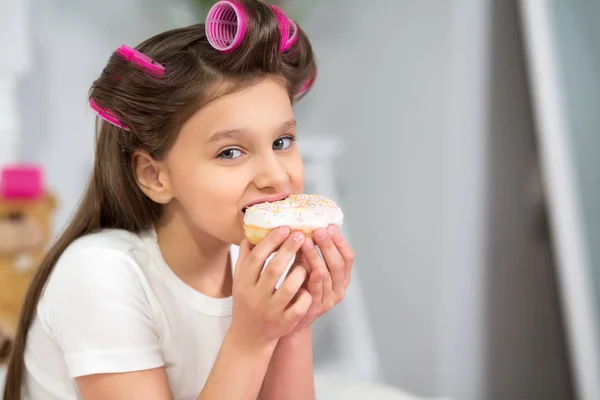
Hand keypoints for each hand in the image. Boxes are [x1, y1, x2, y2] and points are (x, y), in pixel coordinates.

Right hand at [229, 227, 311, 348]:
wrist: (249, 336)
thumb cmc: (247, 301)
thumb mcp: (241, 280)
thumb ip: (246, 257)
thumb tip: (252, 232)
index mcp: (244, 282)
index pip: (257, 258)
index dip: (271, 241)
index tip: (284, 228)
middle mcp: (256, 296)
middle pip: (274, 269)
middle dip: (288, 250)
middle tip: (301, 234)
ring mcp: (271, 310)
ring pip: (289, 288)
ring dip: (300, 271)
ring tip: (307, 261)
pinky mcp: (284, 322)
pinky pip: (299, 307)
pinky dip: (306, 296)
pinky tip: (310, 286)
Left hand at [288, 225, 353, 332]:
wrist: (289, 318)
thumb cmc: (298, 287)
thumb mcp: (306, 266)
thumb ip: (308, 250)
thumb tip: (303, 224)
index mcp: (341, 277)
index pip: (347, 257)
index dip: (340, 241)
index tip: (330, 227)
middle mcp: (339, 288)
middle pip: (338, 264)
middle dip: (328, 245)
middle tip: (318, 230)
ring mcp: (329, 299)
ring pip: (327, 275)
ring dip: (317, 256)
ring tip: (306, 242)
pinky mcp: (316, 307)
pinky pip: (318, 290)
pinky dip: (315, 278)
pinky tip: (311, 267)